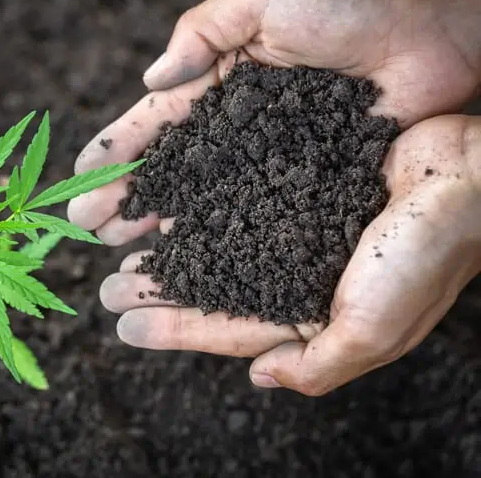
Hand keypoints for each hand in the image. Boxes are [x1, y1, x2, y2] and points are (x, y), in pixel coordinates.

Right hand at [67, 0, 480, 244]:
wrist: (435, 30)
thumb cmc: (352, 4)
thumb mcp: (264, 0)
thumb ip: (202, 32)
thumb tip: (151, 81)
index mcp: (223, 80)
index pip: (158, 121)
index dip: (118, 149)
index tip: (80, 177)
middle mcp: (240, 127)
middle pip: (171, 170)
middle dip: (126, 197)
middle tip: (88, 230)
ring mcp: (271, 160)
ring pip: (204, 200)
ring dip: (160, 226)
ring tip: (120, 254)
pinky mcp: (306, 184)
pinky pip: (254, 215)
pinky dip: (220, 238)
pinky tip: (189, 259)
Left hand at [99, 115, 480, 394]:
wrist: (469, 172)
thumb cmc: (428, 254)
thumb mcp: (373, 328)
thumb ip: (319, 364)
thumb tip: (260, 380)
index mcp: (315, 313)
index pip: (231, 329)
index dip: (177, 330)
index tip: (125, 325)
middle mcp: (300, 271)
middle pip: (215, 284)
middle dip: (162, 288)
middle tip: (108, 285)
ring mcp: (299, 224)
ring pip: (219, 238)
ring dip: (173, 243)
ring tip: (124, 243)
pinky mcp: (300, 180)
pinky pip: (238, 191)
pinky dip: (202, 199)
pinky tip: (169, 197)